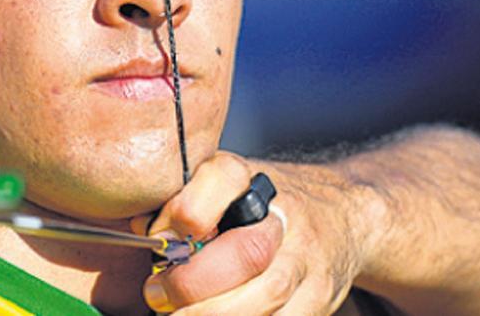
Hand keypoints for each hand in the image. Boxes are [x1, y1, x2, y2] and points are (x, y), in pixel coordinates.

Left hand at [135, 152, 372, 314]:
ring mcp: (308, 259)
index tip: (155, 238)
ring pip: (267, 296)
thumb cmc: (258, 203)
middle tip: (157, 296)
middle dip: (194, 283)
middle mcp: (285, 216)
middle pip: (246, 253)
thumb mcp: (221, 184)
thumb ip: (183, 200)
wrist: (340, 217)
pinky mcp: (321, 296)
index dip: (185, 211)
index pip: (222, 178)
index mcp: (250, 177)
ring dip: (215, 314)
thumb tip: (139, 230)